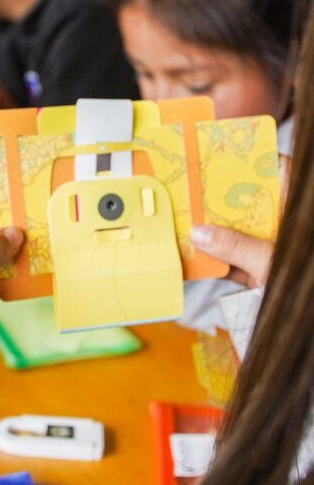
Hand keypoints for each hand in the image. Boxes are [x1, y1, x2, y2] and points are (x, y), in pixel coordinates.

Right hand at [189, 156, 290, 288]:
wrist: (308, 330)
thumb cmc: (301, 284)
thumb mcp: (271, 262)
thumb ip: (237, 247)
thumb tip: (200, 233)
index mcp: (295, 214)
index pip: (279, 173)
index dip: (255, 160)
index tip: (224, 154)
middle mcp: (282, 228)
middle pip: (251, 202)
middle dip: (221, 198)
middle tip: (193, 186)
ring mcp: (269, 251)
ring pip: (238, 233)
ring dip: (213, 231)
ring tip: (184, 218)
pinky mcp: (258, 275)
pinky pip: (232, 262)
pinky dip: (213, 261)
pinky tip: (192, 254)